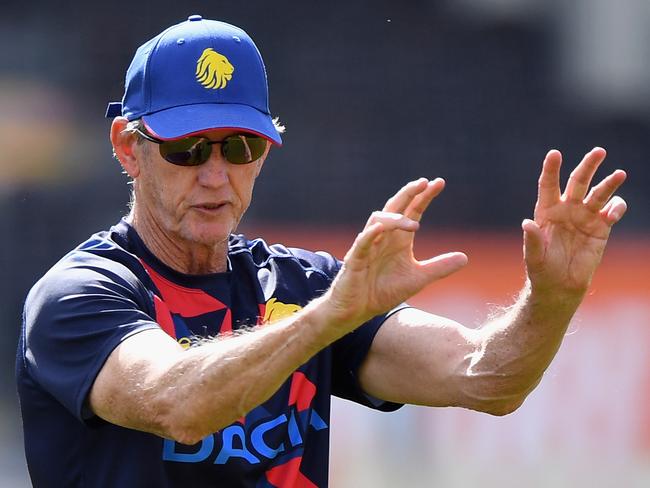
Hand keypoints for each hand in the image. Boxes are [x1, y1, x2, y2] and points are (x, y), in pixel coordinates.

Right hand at [325, 178, 467, 326]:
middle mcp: (384, 237)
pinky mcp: (356, 259)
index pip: (413, 211)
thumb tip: (465, 258)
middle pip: (395, 207)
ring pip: (378, 220)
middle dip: (408, 193)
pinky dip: (370, 234)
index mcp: (399, 239)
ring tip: (414, 225)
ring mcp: (369, 246)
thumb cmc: (383, 291)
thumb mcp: (418, 279)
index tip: (439, 183)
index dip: (424, 197)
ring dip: (396, 218)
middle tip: (424, 182)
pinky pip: (362, 242)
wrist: (358, 311)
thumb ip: (439, 268)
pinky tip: (380, 229)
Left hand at [523, 147, 626, 296]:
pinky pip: (611, 211)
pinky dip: (616, 208)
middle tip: (599, 151)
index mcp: (546, 211)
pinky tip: (614, 211)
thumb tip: (526, 223)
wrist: (560, 285)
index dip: (551, 169)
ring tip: (619, 174)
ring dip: (609, 183)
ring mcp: (585, 216)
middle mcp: (567, 209)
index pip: (548, 185)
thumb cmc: (542, 269)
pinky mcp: (601, 227)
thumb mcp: (534, 256)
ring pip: (598, 193)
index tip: (555, 153)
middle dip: (588, 166)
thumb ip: (532, 240)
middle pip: (578, 182)